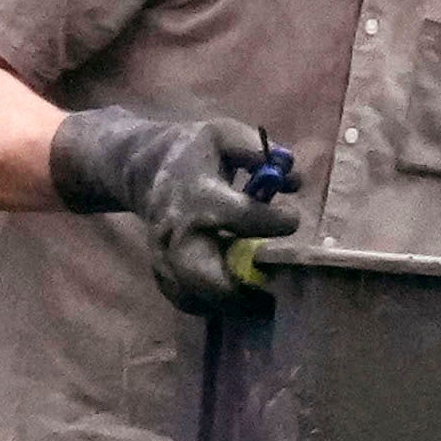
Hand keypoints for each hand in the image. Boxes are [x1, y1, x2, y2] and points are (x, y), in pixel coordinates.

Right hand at [45, 104, 291, 316]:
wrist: (146, 168)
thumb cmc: (196, 152)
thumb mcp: (225, 135)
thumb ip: (258, 151)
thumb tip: (293, 180)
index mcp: (197, 194)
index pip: (240, 216)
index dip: (273, 221)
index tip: (293, 218)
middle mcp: (177, 230)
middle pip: (204, 275)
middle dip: (242, 287)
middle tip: (274, 285)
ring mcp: (164, 255)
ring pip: (193, 295)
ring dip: (229, 302)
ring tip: (261, 296)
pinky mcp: (161, 271)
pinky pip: (184, 300)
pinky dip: (211, 305)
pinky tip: (235, 296)